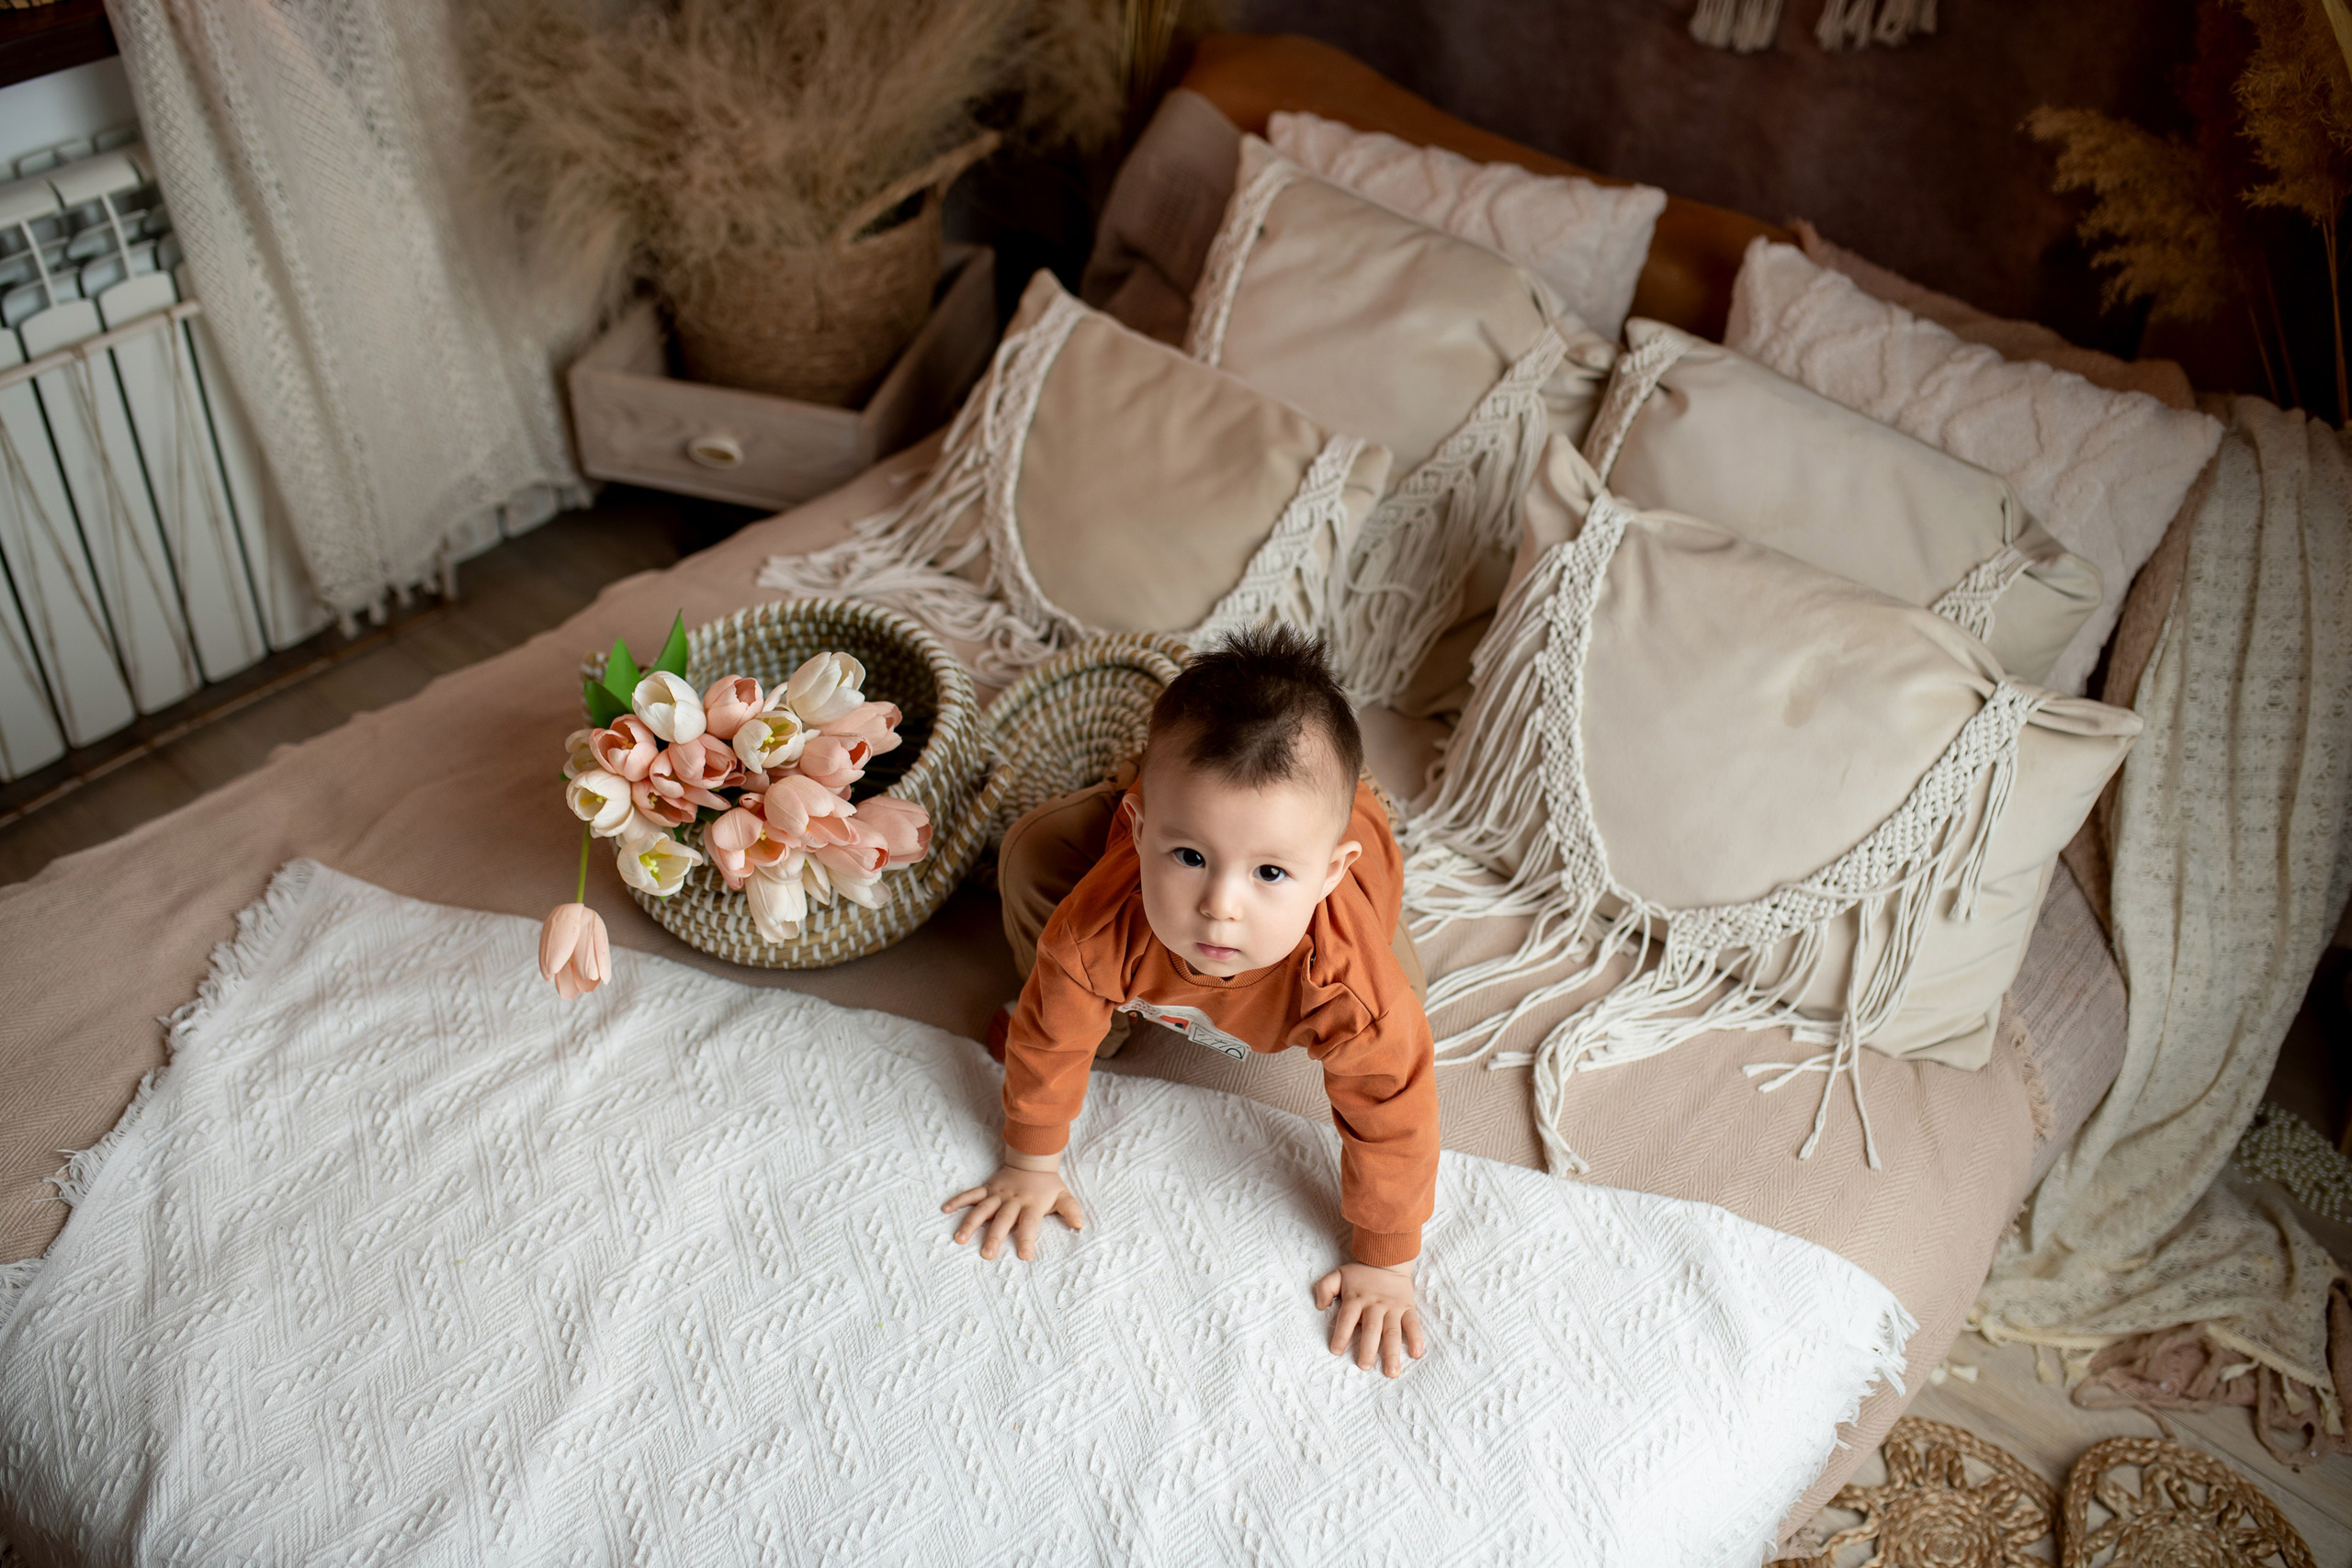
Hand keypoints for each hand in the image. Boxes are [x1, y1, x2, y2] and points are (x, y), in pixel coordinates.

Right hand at [942, 1153, 1083, 1260]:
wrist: (1032, 1160)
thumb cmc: (1047, 1185)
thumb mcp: (1063, 1195)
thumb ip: (1070, 1210)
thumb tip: (1080, 1225)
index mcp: (1031, 1204)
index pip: (1029, 1223)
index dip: (1027, 1238)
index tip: (1023, 1255)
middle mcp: (1012, 1200)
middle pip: (1002, 1219)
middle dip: (995, 1236)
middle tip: (987, 1254)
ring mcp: (997, 1194)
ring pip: (982, 1209)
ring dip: (971, 1223)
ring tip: (960, 1239)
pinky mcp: (987, 1188)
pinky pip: (970, 1194)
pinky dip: (958, 1201)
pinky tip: (945, 1209)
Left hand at [1314, 1260, 1426, 1376]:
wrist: (1388, 1258)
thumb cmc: (1361, 1273)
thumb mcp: (1338, 1274)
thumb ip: (1325, 1287)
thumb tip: (1320, 1305)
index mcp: (1356, 1298)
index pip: (1347, 1318)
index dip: (1341, 1334)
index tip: (1337, 1351)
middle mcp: (1375, 1304)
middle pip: (1372, 1329)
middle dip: (1368, 1349)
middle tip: (1365, 1366)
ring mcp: (1393, 1307)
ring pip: (1393, 1331)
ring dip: (1392, 1352)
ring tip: (1392, 1372)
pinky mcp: (1407, 1307)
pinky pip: (1413, 1324)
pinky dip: (1416, 1338)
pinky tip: (1416, 1354)